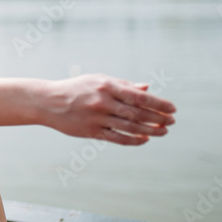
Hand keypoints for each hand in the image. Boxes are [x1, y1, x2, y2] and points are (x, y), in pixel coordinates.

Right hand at [42, 73, 175, 144]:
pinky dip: (134, 140)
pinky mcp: (92, 132)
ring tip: (163, 132)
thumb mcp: (98, 80)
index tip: (172, 108)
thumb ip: (123, 84)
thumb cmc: (77, 88)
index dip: (159, 103)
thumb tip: (147, 88)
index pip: (139, 96)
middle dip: (159, 118)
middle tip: (172, 122)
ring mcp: (97, 118)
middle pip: (138, 114)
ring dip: (151, 131)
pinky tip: (145, 139)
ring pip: (130, 128)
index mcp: (107, 86)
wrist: (48, 101)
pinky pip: (118, 138)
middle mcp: (103, 102)